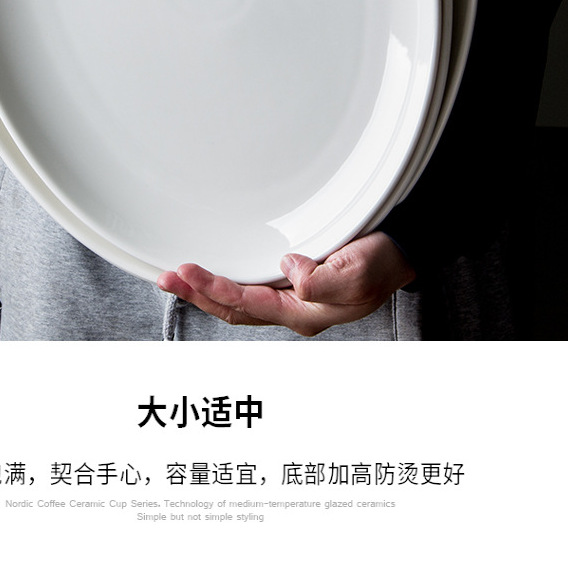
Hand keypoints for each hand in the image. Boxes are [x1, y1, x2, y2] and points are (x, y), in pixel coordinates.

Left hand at [157, 232, 415, 336]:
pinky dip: (223, 285)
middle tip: (166, 278)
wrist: (401, 254)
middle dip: (197, 295)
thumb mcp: (357, 273)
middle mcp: (293, 312)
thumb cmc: (382, 263)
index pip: (247, 305)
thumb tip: (288, 270)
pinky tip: (209, 278)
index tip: (186, 272)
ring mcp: (292, 301)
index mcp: (304, 313)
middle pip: (233, 310)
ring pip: (237, 304)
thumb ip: (321, 280)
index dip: (214, 289)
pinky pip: (249, 292)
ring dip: (204, 291)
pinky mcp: (293, 287)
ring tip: (175, 278)